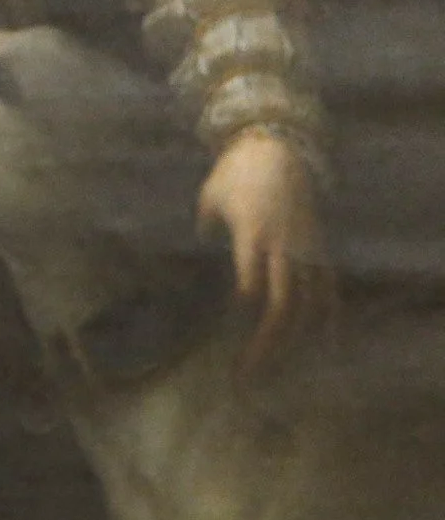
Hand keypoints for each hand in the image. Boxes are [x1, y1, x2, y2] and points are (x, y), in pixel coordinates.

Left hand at [197, 129, 330, 369]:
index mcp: (253, 234)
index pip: (252, 282)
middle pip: (282, 303)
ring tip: (272, 371)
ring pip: (308, 302)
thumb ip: (201, 231)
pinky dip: (327, 315)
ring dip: (291, 339)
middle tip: (243, 376)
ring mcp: (306, 246)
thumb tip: (193, 253)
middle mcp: (285, 245)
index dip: (242, 314)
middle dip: (265, 343)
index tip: (225, 339)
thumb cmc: (235, 172)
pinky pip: (327, 286)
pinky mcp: (318, 245)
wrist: (279, 143)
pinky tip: (325, 344)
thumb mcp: (208, 200)